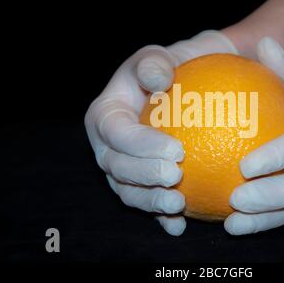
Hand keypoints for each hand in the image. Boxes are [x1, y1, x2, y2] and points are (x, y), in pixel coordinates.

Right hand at [85, 30, 237, 235]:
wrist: (173, 93)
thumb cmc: (165, 72)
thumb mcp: (157, 58)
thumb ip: (154, 63)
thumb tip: (159, 80)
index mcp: (105, 116)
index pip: (117, 133)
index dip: (141, 145)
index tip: (176, 150)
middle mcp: (107, 146)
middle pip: (117, 167)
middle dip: (144, 176)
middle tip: (177, 177)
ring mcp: (120, 168)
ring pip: (127, 191)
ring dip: (150, 201)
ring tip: (179, 204)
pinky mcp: (137, 184)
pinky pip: (144, 203)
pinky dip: (158, 217)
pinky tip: (178, 225)